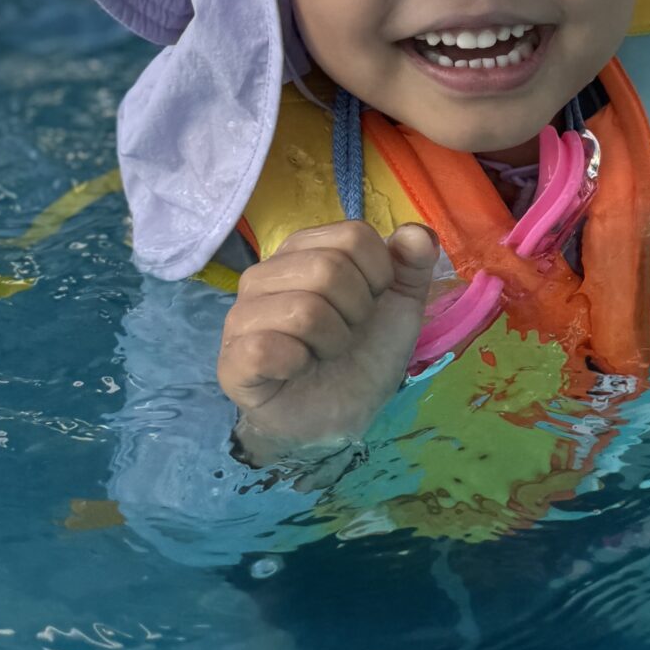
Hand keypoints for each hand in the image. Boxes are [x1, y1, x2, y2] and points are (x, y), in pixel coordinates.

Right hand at [220, 220, 441, 463]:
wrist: (340, 415)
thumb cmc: (363, 353)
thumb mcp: (401, 305)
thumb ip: (413, 264)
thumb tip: (417, 233)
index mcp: (302, 251)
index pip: (353, 235)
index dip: (377, 275)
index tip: (371, 303)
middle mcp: (264, 274)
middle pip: (328, 268)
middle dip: (356, 312)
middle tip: (346, 334)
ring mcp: (242, 316)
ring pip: (304, 309)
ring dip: (333, 341)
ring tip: (323, 353)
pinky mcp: (232, 359)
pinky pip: (267, 348)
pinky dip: (299, 363)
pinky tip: (298, 370)